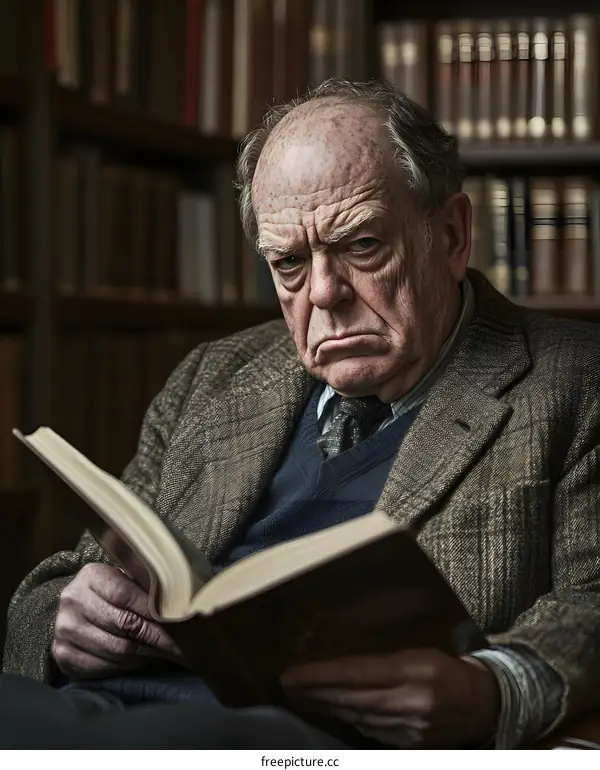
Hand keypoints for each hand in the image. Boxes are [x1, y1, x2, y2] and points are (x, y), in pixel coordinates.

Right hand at [52, 563, 179, 679]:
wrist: (76, 609)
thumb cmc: (111, 592)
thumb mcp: (125, 580)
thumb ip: (145, 586)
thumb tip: (181, 601)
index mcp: (90, 575)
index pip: (125, 595)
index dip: (152, 610)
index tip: (176, 621)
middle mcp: (73, 600)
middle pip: (123, 624)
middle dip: (156, 636)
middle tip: (179, 645)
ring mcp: (64, 629)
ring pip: (116, 649)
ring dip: (145, 654)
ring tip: (164, 653)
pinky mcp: (63, 653)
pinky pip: (103, 666)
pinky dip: (127, 666)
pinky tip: (142, 660)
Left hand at [281, 648, 499, 747]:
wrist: (484, 704)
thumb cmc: (448, 667)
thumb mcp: (419, 650)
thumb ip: (385, 660)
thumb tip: (342, 665)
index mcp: (414, 670)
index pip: (356, 673)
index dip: (320, 676)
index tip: (292, 674)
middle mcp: (411, 701)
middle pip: (350, 699)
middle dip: (314, 693)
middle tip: (286, 686)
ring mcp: (410, 729)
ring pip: (356, 718)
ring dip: (325, 708)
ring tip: (301, 698)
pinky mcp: (410, 745)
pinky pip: (370, 732)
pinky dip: (347, 720)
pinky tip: (331, 712)